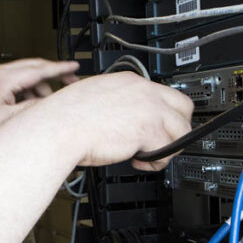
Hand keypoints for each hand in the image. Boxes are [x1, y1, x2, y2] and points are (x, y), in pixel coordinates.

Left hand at [0, 59, 80, 147]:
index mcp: (3, 78)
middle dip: (54, 74)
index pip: (38, 69)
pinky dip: (29, 90)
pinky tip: (31, 104)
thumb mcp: (6, 120)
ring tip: (47, 103)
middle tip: (71, 81)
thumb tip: (49, 105)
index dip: (59, 68)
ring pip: (27, 75)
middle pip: (35, 67)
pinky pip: (18, 81)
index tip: (74, 65)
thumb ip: (30, 110)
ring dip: (40, 86)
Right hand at [45, 71, 193, 171]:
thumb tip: (122, 117)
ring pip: (182, 129)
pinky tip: (138, 162)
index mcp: (128, 81)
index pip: (162, 93)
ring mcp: (149, 109)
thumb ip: (115, 102)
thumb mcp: (94, 96)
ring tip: (149, 155)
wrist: (59, 128)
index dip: (161, 113)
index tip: (155, 125)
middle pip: (183, 106)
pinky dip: (156, 161)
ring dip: (169, 147)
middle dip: (177, 126)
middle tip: (163, 140)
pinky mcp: (149, 131)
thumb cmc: (65, 117)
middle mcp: (143, 91)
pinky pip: (168, 150)